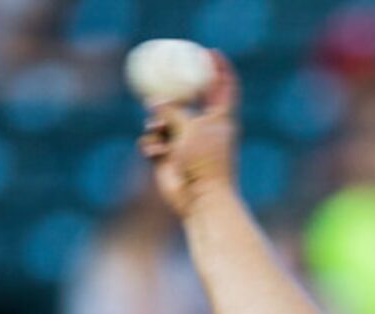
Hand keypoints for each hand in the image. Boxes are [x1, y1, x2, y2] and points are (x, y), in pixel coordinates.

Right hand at [137, 50, 239, 217]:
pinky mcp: (168, 159)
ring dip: (155, 123)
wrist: (201, 201)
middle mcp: (203, 129)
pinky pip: (152, 140)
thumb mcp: (190, 127)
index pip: (223, 88)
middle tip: (160, 88)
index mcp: (221, 120)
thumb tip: (154, 101)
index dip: (219, 68)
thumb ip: (172, 109)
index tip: (211, 51)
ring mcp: (185, 144)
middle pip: (185, 101)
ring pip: (162, 119)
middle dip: (171, 96)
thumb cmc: (205, 164)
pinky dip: (151, 144)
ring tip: (159, 132)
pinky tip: (155, 152)